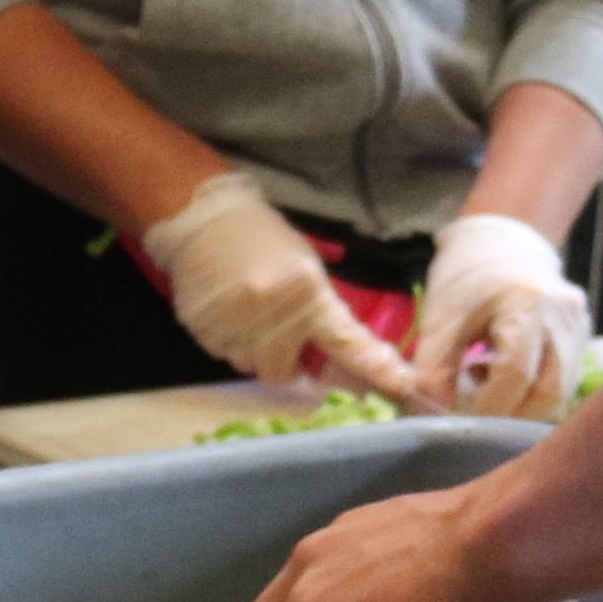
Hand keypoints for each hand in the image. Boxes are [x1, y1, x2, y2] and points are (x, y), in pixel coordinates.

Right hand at [136, 173, 422, 401]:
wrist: (202, 216)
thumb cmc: (262, 237)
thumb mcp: (305, 267)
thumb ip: (320, 312)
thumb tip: (340, 357)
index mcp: (306, 292)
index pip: (345, 342)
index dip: (374, 368)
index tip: (401, 385)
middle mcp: (272, 313)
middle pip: (282, 372)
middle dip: (284, 361)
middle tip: (281, 336)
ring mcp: (233, 324)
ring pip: (249, 365)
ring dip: (254, 350)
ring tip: (246, 313)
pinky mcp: (201, 328)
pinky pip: (221, 353)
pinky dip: (228, 340)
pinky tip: (225, 309)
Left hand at [408, 211, 590, 417]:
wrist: (501, 243)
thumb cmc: (466, 276)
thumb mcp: (441, 318)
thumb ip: (435, 369)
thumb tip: (432, 417)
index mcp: (528, 303)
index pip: (516, 373)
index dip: (489, 405)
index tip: (461, 420)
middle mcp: (564, 317)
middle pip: (550, 392)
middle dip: (511, 415)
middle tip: (475, 415)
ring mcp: (580, 329)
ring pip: (561, 394)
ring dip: (523, 407)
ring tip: (485, 388)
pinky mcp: (582, 339)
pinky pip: (563, 383)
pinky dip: (533, 394)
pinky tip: (501, 377)